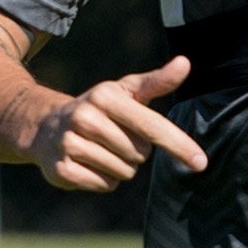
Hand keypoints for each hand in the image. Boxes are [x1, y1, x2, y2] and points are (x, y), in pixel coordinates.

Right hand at [27, 55, 209, 190]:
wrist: (45, 127)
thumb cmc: (99, 109)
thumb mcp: (126, 92)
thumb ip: (157, 81)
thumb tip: (185, 63)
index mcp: (105, 96)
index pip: (152, 125)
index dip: (179, 144)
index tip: (202, 162)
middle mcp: (85, 117)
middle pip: (140, 153)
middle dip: (135, 152)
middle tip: (114, 139)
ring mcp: (69, 144)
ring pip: (123, 171)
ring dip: (120, 167)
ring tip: (100, 152)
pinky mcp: (61, 169)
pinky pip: (104, 184)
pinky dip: (103, 180)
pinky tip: (89, 165)